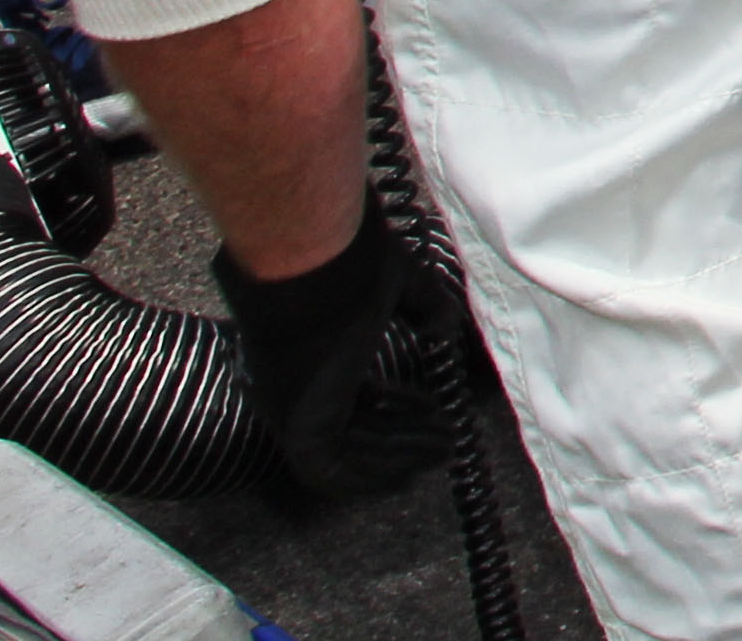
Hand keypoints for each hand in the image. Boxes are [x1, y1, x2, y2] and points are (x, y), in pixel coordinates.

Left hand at [218, 207, 468, 502]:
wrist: (308, 266)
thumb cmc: (346, 264)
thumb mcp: (401, 282)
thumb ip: (428, 305)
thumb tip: (445, 331)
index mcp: (311, 356)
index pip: (350, 394)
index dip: (392, 406)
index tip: (429, 408)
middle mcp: (299, 389)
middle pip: (355, 426)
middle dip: (404, 436)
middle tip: (444, 439)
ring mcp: (296, 410)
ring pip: (350, 450)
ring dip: (398, 456)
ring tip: (443, 448)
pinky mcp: (300, 429)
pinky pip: (333, 472)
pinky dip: (370, 477)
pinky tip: (409, 471)